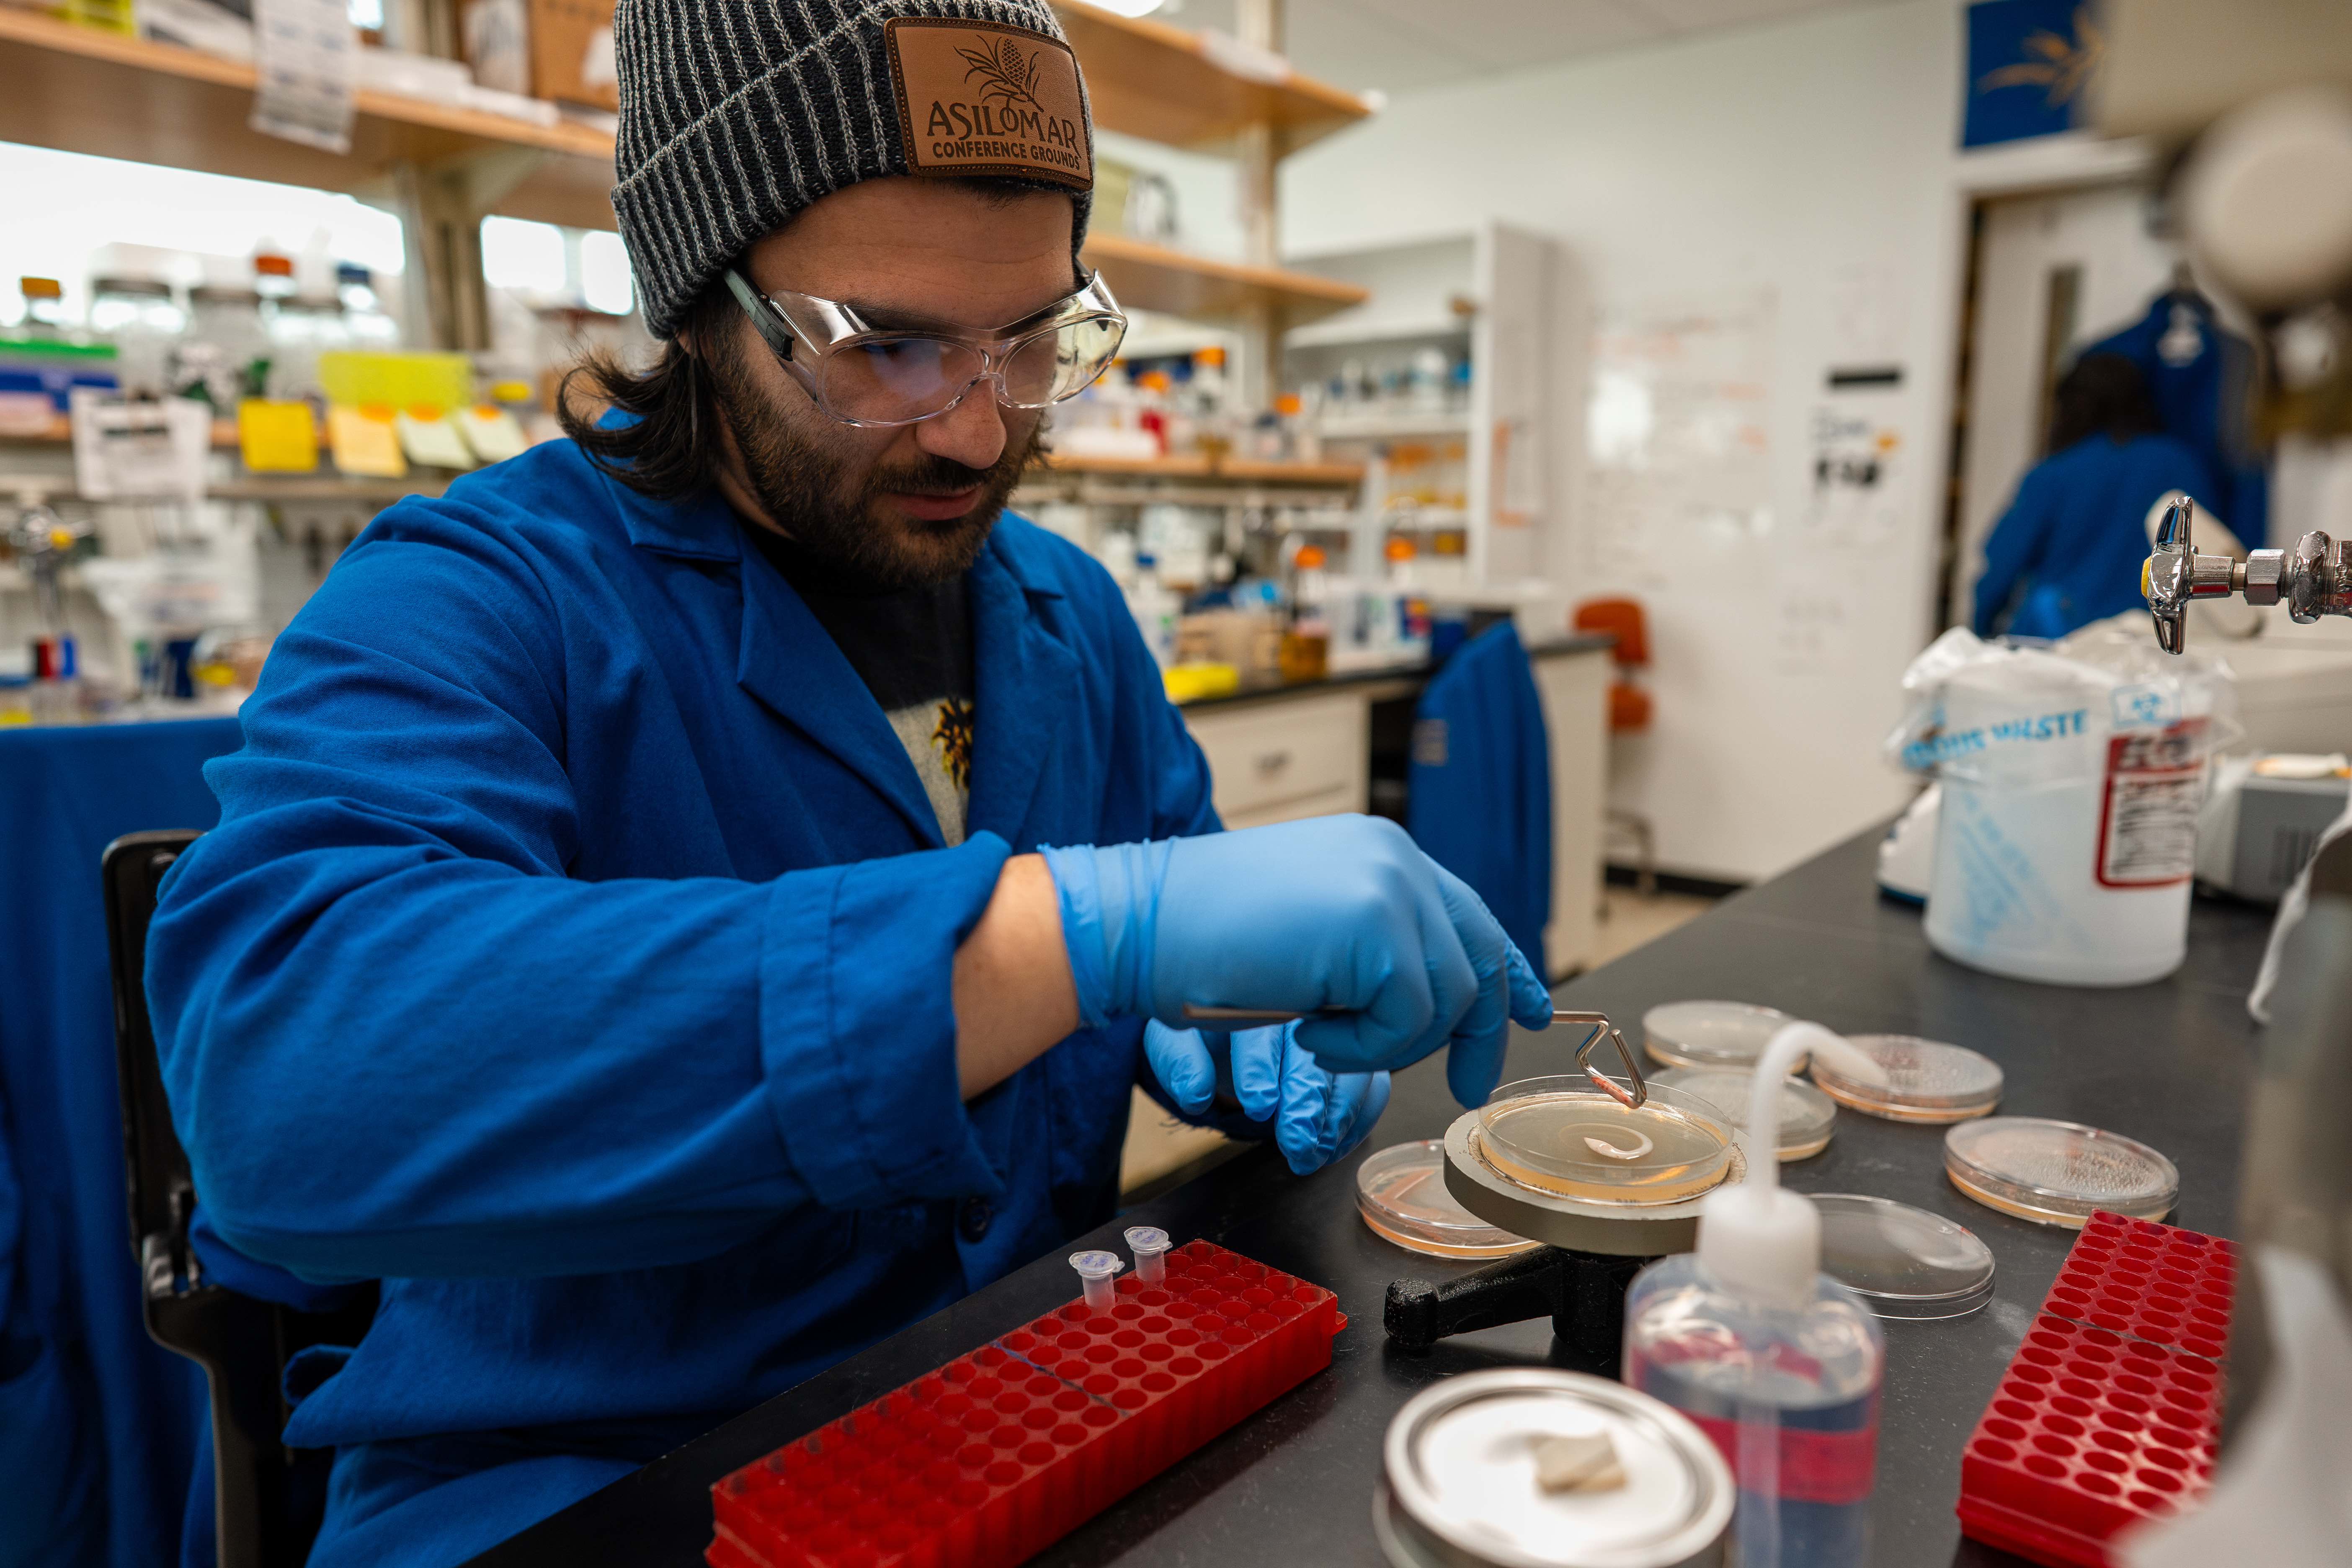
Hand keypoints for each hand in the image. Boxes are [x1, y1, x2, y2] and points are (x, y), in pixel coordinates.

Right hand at [1042, 816, 1553, 1106]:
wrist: (1142, 922)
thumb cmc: (1204, 935)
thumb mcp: (1311, 928)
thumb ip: (1374, 941)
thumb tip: (1435, 993)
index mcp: (1381, 852)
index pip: (1468, 913)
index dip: (1507, 967)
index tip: (1530, 1012)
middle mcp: (1397, 859)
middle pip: (1473, 961)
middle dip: (1471, 1033)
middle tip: (1465, 1083)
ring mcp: (1391, 888)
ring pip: (1445, 999)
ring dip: (1385, 1041)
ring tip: (1319, 1032)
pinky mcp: (1378, 929)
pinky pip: (1405, 1019)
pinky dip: (1358, 1047)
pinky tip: (1305, 1030)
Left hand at [1143, 1020, 1390, 1174]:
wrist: (1230, 1021)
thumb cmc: (1203, 1031)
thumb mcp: (1174, 1038)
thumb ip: (1181, 1062)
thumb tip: (1194, 1093)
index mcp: (1254, 999)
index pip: (1262, 1034)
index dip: (1261, 1070)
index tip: (1257, 1107)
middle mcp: (1304, 1011)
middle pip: (1313, 1057)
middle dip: (1307, 1104)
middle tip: (1297, 1143)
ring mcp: (1337, 1034)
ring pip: (1352, 1074)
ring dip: (1334, 1120)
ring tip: (1312, 1154)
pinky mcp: (1356, 1058)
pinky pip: (1373, 1089)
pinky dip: (1358, 1121)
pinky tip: (1333, 1148)